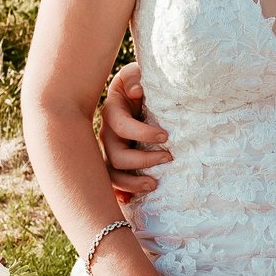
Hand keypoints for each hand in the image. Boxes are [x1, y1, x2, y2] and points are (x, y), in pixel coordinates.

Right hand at [99, 62, 170, 198]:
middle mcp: (106, 134)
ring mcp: (109, 151)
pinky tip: (130, 202)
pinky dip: (120, 193)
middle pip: (115, 157)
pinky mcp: (115, 163)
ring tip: (154, 184)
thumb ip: (136, 78)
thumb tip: (137, 92)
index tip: (166, 135)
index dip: (142, 132)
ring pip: (111, 175)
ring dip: (131, 183)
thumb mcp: (137, 74)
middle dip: (143, 160)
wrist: (136, 93)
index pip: (121, 126)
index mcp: (112, 112)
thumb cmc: (139, 83)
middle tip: (169, 158)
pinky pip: (112, 183)